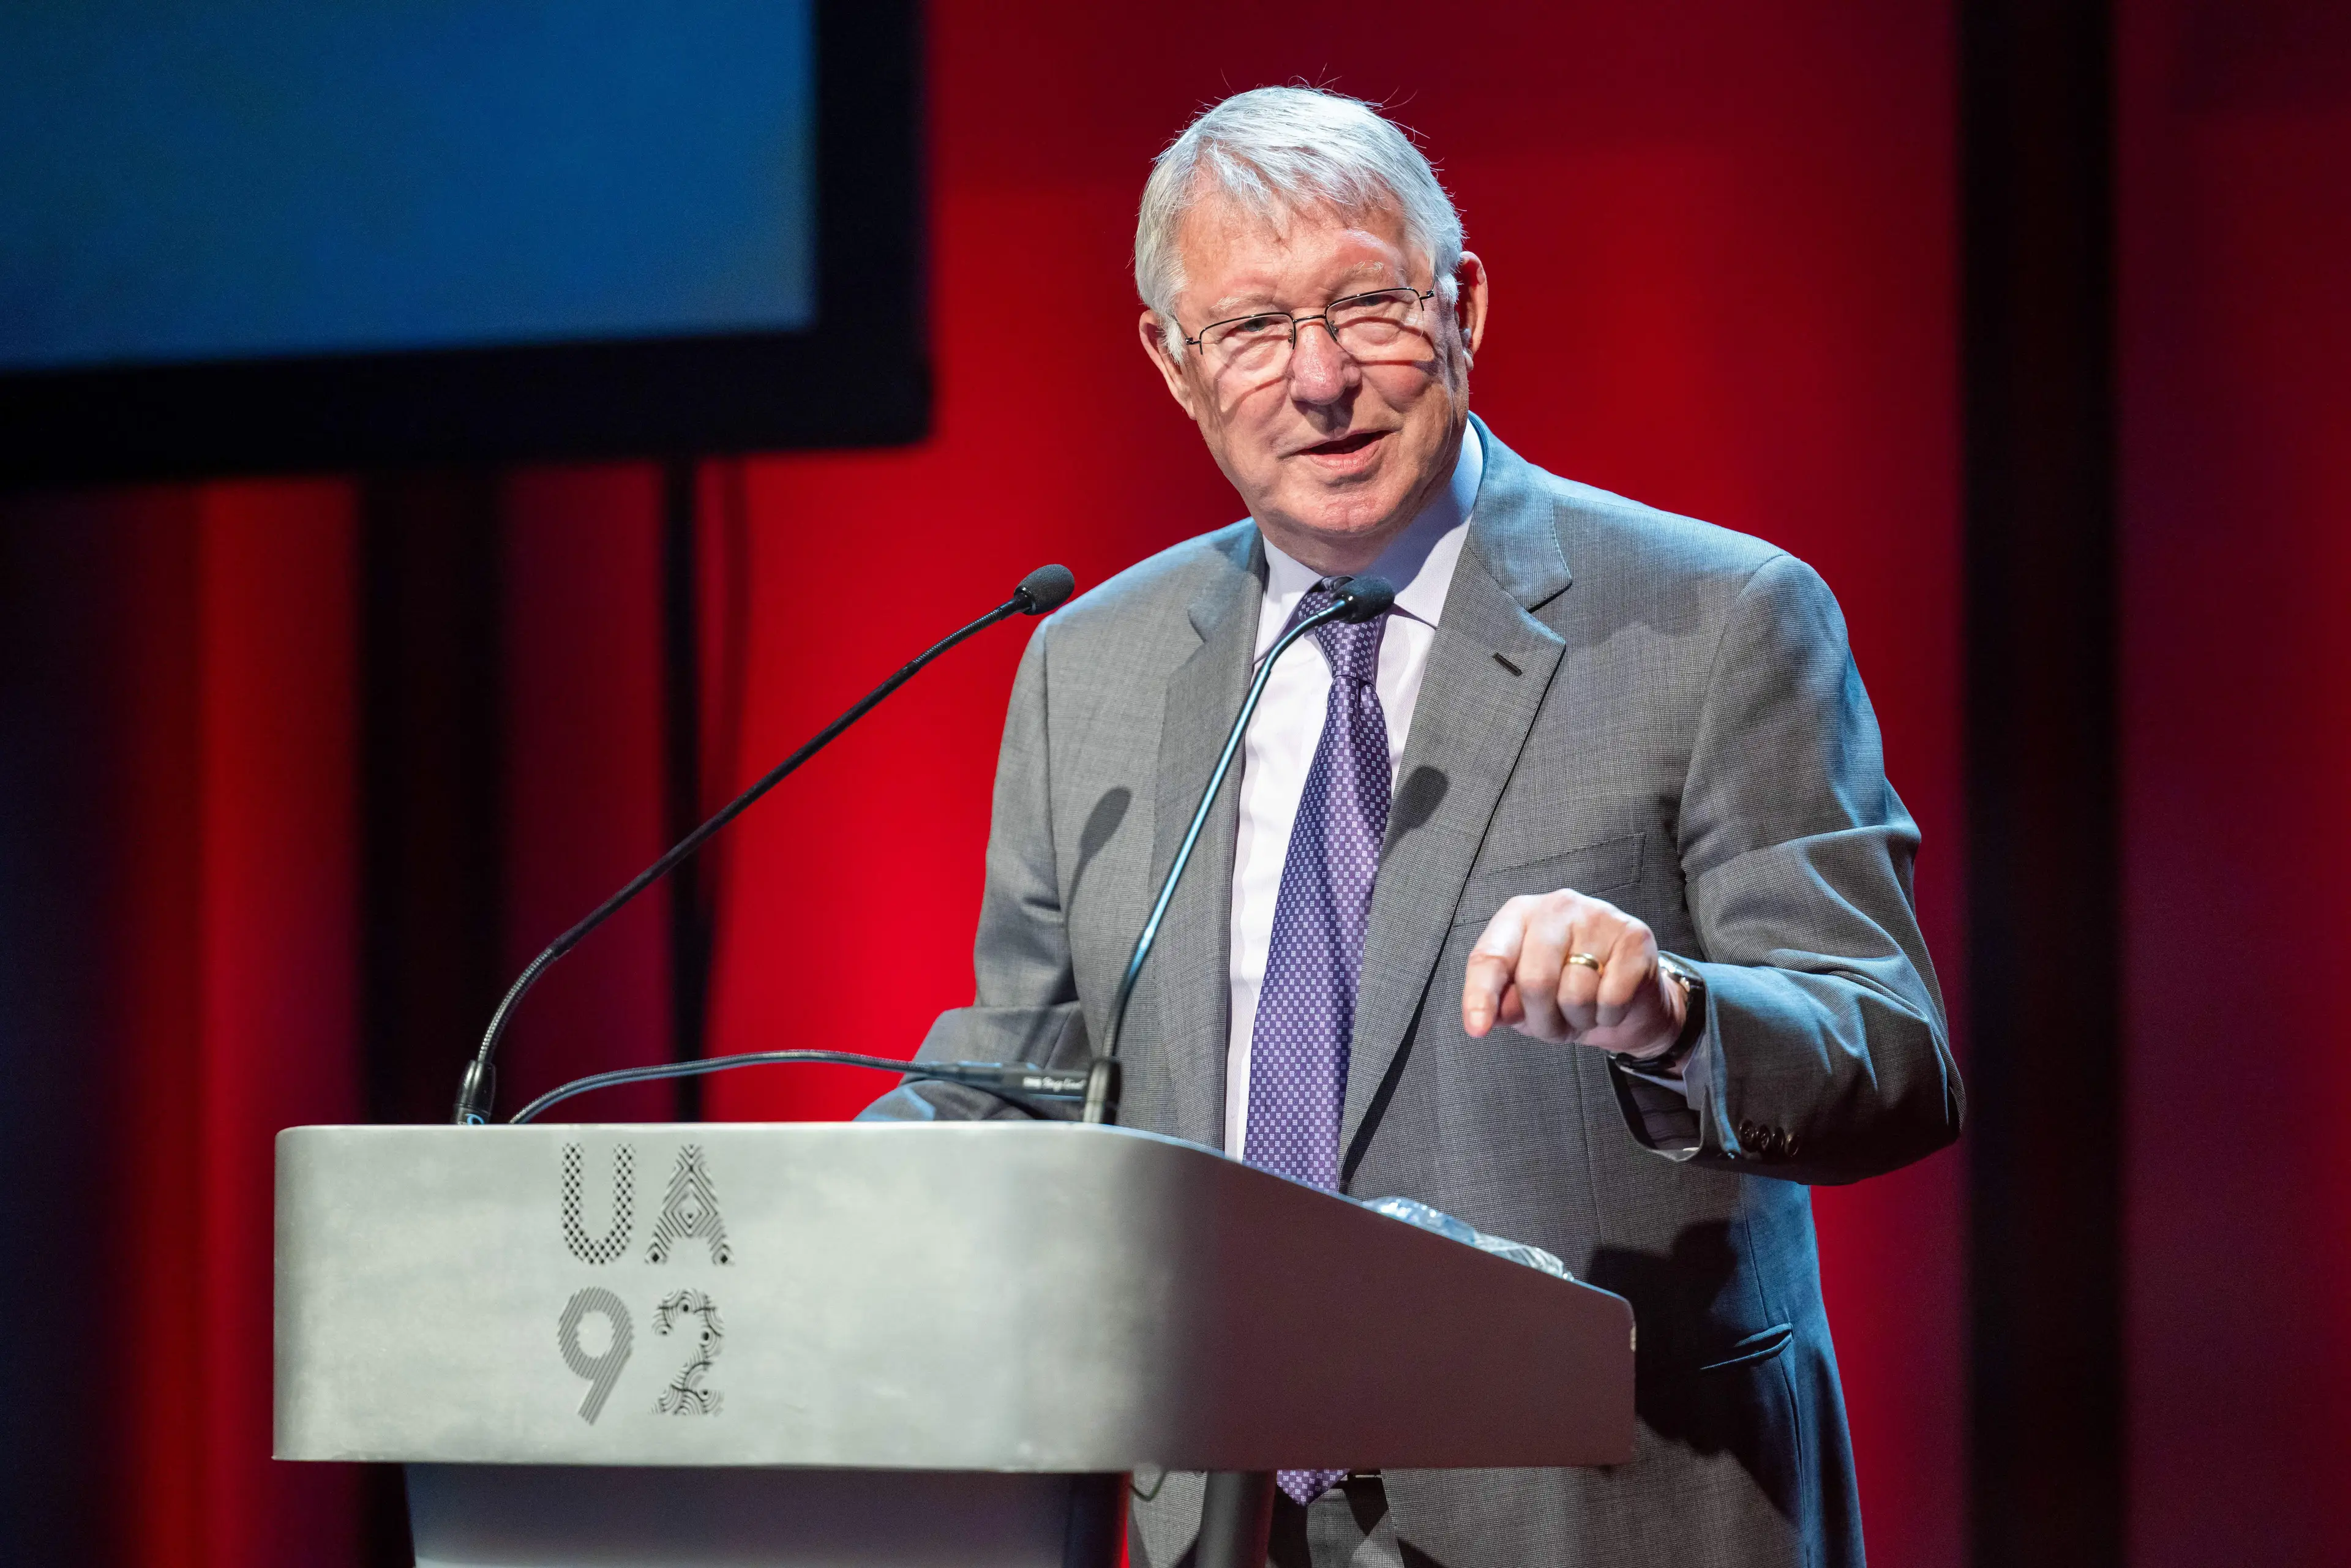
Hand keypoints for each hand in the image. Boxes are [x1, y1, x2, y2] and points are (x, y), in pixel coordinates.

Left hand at [1461, 888, 1685, 1057]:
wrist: (1632, 997)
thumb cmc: (1571, 989)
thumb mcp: (1527, 1000)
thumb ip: (1504, 1002)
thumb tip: (1489, 1015)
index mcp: (1521, 915)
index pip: (1491, 955)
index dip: (1480, 995)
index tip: (1477, 1027)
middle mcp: (1558, 907)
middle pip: (1535, 980)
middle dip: (1543, 1019)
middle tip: (1554, 1024)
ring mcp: (1599, 917)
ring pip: (1576, 994)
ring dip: (1578, 1020)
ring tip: (1584, 1010)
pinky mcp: (1635, 937)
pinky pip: (1611, 998)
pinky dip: (1608, 1016)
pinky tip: (1610, 1004)